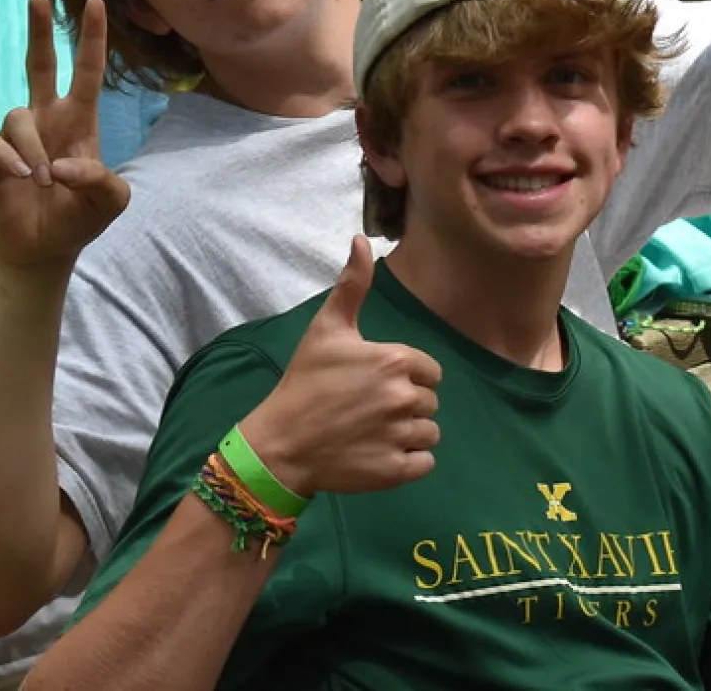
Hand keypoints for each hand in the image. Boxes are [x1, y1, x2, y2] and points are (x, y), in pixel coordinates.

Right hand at [0, 0, 130, 270]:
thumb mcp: (110, 202)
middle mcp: (47, 118)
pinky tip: (21, 177)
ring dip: (33, 148)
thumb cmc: (79, 216)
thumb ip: (101, 182)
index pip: (87, 72)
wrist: (44, 246)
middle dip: (39, 30)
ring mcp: (17, 135)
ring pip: (19, 116)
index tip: (97, 4)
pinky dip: (9, 158)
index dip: (92, 39)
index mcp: (80, 121)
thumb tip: (63, 165)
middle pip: (40, 64)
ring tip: (41, 180)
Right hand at [240, 237, 440, 497]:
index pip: (430, 370)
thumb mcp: (327, 327)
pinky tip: (380, 452)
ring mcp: (401, 436)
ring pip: (429, 432)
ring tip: (373, 431)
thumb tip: (361, 239)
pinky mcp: (396, 471)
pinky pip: (425, 462)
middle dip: (406, 403)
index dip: (407, 376)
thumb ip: (352, 284)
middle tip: (368, 407)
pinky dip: (409, 460)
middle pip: (429, 401)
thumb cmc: (306, 381)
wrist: (281, 442)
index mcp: (396, 361)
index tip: (376, 382)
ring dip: (408, 432)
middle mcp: (405, 397)